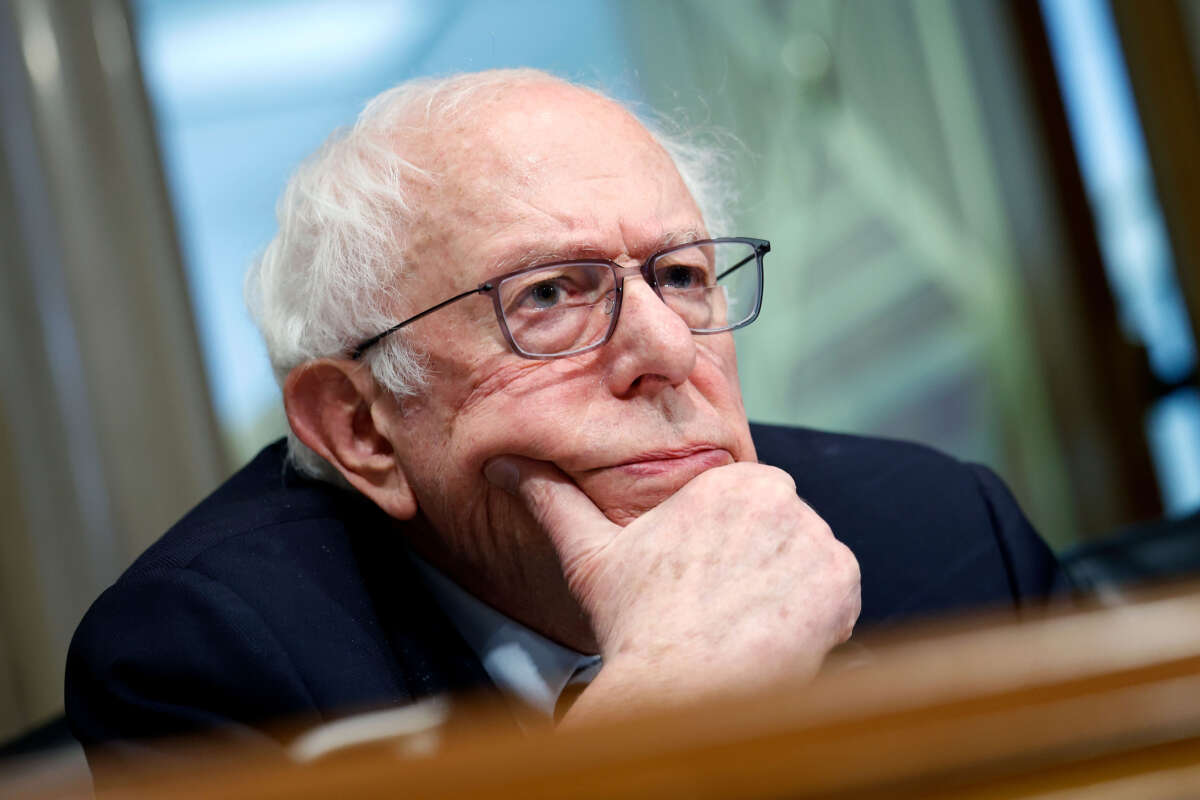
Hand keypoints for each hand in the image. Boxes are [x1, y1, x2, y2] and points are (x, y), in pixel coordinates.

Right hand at [485, 458, 860, 719]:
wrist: (680, 685)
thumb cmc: (636, 622)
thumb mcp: (591, 553)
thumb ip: (553, 500)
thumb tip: (504, 463)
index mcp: (729, 480)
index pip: (750, 508)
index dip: (730, 550)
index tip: (708, 582)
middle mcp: (780, 496)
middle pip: (783, 532)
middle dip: (761, 566)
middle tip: (724, 606)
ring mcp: (816, 539)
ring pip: (809, 562)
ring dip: (788, 591)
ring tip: (744, 622)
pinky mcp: (842, 582)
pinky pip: (839, 593)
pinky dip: (817, 615)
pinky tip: (774, 633)